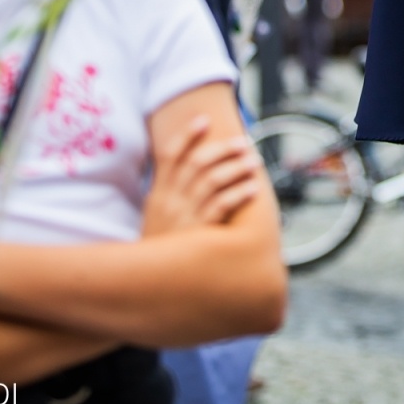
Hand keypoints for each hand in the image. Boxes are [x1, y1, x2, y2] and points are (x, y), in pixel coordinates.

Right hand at [142, 116, 262, 235]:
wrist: (150, 284)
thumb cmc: (161, 247)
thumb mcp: (155, 216)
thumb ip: (170, 193)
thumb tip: (191, 167)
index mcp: (157, 195)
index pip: (168, 156)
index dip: (186, 135)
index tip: (204, 119)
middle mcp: (169, 202)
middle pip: (197, 163)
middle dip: (223, 149)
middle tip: (244, 142)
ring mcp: (184, 217)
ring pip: (213, 181)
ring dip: (236, 168)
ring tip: (254, 161)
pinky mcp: (200, 234)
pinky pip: (222, 206)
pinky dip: (239, 194)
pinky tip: (253, 188)